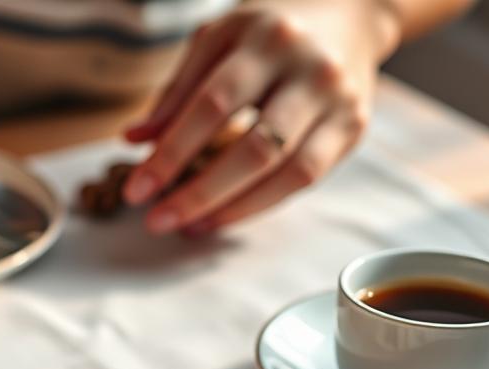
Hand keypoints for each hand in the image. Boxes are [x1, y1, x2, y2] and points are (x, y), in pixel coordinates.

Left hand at [122, 0, 400, 234]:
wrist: (346, 13)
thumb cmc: (267, 32)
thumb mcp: (217, 40)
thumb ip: (178, 91)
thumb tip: (134, 140)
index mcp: (267, 39)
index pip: (213, 105)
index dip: (172, 153)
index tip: (137, 190)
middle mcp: (310, 69)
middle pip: (255, 147)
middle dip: (200, 192)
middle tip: (158, 221)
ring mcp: (338, 101)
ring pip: (286, 171)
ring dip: (232, 208)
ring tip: (190, 226)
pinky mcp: (354, 128)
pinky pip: (305, 180)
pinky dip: (260, 204)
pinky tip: (224, 215)